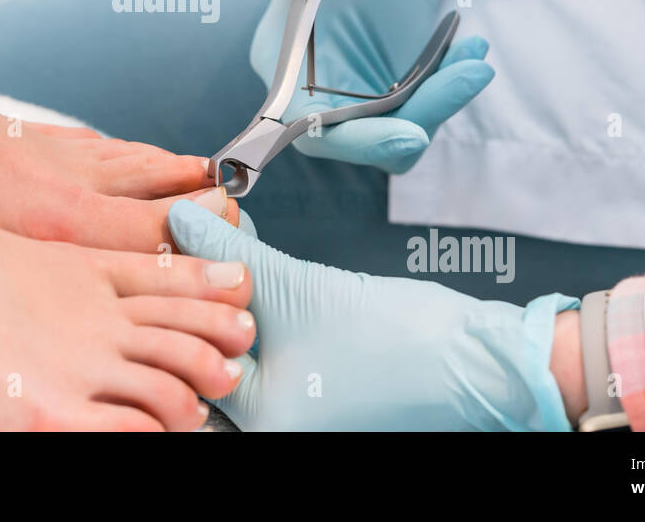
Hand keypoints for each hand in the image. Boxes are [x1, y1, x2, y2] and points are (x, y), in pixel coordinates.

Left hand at [167, 199, 577, 430]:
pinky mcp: (313, 393)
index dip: (174, 289)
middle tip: (192, 232)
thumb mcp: (300, 287)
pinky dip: (256, 307)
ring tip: (223, 238)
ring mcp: (293, 415)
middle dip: (197, 289)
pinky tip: (252, 264)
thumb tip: (181, 216)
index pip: (187, 353)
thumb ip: (232, 253)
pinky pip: (265, 347)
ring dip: (225, 291)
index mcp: (259, 422)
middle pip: (205, 350)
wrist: (478, 359)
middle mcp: (271, 428)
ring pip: (234, 344)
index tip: (166, 237)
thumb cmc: (401, 341)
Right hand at [250, 0, 524, 171]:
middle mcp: (310, 93)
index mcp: (281, 63)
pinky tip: (471, 47)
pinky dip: (450, 88)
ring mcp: (353, 98)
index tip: (412, 134)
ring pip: (400, 130)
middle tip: (472, 76)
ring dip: (444, 101)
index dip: (357, 139)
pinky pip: (421, 111)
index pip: (309, 127)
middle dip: (420, 115)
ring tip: (476, 56)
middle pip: (362, 138)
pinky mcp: (390, 96)